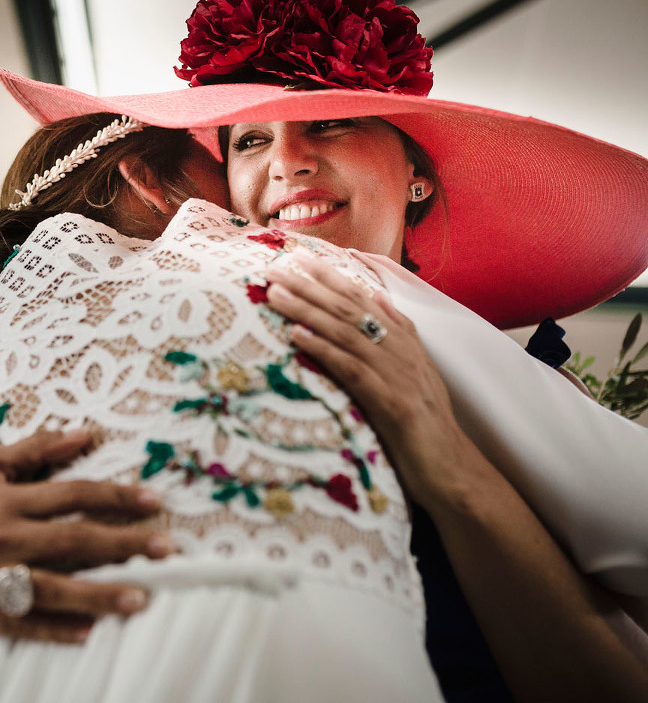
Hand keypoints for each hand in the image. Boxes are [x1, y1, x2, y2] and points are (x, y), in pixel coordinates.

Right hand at [0, 429, 171, 675]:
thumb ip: (36, 450)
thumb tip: (87, 432)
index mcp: (3, 498)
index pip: (70, 495)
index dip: (115, 497)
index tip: (154, 502)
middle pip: (70, 541)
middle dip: (123, 544)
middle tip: (166, 550)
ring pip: (51, 586)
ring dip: (100, 594)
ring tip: (142, 598)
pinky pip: (19, 623)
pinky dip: (54, 629)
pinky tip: (88, 632)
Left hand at [263, 252, 475, 510]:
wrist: (453, 471)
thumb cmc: (425, 426)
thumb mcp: (413, 372)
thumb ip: (398, 333)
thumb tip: (379, 295)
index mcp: (405, 342)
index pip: (362, 297)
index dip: (330, 275)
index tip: (297, 256)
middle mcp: (402, 351)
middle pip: (349, 308)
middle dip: (310, 285)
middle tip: (274, 267)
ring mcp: (398, 375)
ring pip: (346, 332)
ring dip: (307, 310)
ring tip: (275, 294)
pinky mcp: (392, 403)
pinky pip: (352, 369)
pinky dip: (323, 349)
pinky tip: (297, 336)